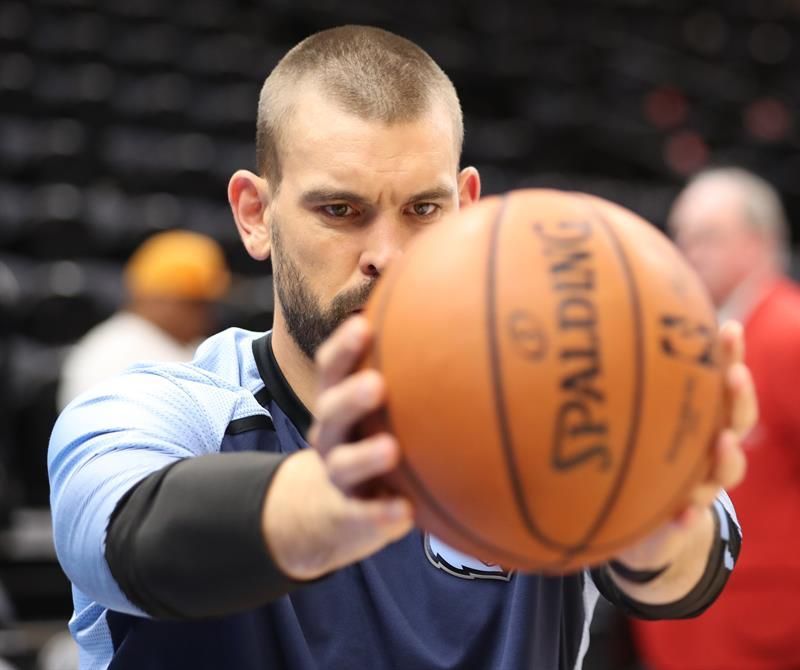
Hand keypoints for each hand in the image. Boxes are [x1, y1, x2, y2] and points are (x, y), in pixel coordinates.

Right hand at [261, 316, 412, 580]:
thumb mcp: (378, 412)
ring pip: (343, 464)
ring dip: (365, 456)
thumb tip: (463, 328)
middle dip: (350, 396)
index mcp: (337, 403)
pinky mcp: (349, 514)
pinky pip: (363, 515)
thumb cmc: (370, 443)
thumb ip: (409, 379)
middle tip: (376, 384)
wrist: (335, 512)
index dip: (343, 348)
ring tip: (391, 449)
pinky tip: (405, 512)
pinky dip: (381, 514)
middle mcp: (332, 436)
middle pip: (330, 411)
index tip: (363, 326)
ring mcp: (337, 476)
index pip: (331, 369)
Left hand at [612, 320, 753, 576]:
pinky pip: (690, 523)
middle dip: (738, 396)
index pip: (722, 380)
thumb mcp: (622, 420)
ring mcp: (702, 485)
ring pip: (728, 471)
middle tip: (733, 374)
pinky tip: (681, 516)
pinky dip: (688, 520)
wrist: (637, 520)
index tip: (726, 328)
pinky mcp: (683, 521)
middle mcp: (709, 448)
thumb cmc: (629, 455)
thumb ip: (612, 386)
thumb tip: (573, 335)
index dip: (729, 355)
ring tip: (720, 442)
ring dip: (728, 456)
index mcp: (698, 418)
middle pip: (737, 420)